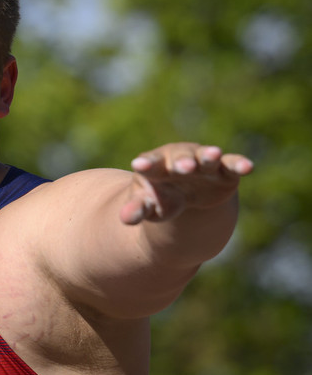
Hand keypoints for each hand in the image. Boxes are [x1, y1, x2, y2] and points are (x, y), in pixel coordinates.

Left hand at [120, 143, 252, 224]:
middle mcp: (178, 159)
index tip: (139, 165)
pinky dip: (239, 164)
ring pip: (206, 156)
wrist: (186, 196)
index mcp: (155, 167)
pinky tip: (248, 167)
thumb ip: (137, 210)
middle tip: (184, 166)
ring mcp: (202, 163)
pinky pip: (231, 164)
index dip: (146, 165)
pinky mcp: (223, 171)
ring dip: (209, 156)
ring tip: (213, 154)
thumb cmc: (160, 198)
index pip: (149, 164)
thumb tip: (125, 219)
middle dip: (182, 161)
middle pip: (179, 157)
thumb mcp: (148, 205)